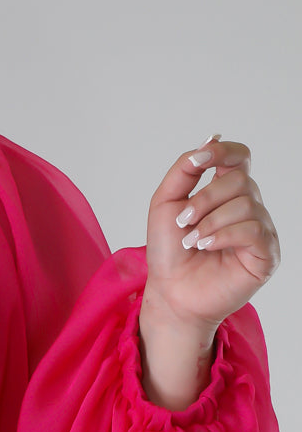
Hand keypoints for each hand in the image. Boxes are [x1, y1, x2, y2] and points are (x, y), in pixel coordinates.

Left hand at [142, 135, 280, 331]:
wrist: (170, 292)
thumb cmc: (169, 252)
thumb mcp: (166, 203)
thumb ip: (184, 170)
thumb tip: (210, 139)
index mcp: (226, 193)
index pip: (240, 157)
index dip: (223, 151)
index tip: (200, 159)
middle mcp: (248, 207)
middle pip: (240, 180)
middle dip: (205, 199)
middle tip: (183, 222)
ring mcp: (260, 230)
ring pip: (246, 204)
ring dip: (210, 221)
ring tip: (193, 242)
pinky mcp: (266, 253)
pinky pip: (253, 229)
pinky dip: (224, 235)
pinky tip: (207, 247)